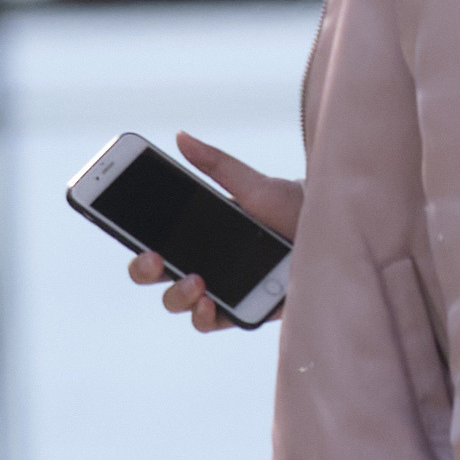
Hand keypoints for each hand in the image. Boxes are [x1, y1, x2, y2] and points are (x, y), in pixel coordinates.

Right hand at [128, 132, 304, 332]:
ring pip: (183, 305)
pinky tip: (210, 303)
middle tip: (155, 257)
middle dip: (146, 271)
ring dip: (178, 296)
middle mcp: (208, 265)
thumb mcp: (253, 184)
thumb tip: (181, 136)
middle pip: (159, 278)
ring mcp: (225, 289)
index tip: (123, 227)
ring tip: (196, 281)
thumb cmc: (295, 206)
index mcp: (201, 236)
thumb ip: (216, 165)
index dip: (134, 241)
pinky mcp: (248, 310)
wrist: (336, 228)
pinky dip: (207, 316)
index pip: (155, 244)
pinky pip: (216, 322)